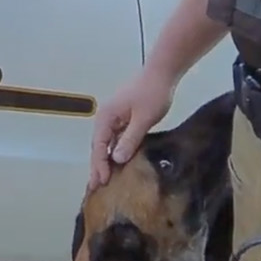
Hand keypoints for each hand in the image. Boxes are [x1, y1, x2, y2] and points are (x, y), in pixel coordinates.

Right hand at [88, 66, 178, 189]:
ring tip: (106, 179)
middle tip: (97, 187)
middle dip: (98, 166)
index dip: (100, 165)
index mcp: (106, 117)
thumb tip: (117, 160)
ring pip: (107, 143)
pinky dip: (116, 152)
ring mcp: (115, 117)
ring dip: (106, 160)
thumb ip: (130, 139)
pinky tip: (120, 163)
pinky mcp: (125, 118)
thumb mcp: (143, 119)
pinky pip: (116, 138)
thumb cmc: (152, 94)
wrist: (162, 73)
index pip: (99, 146)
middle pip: (99, 146)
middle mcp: (106, 118)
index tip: (102, 183)